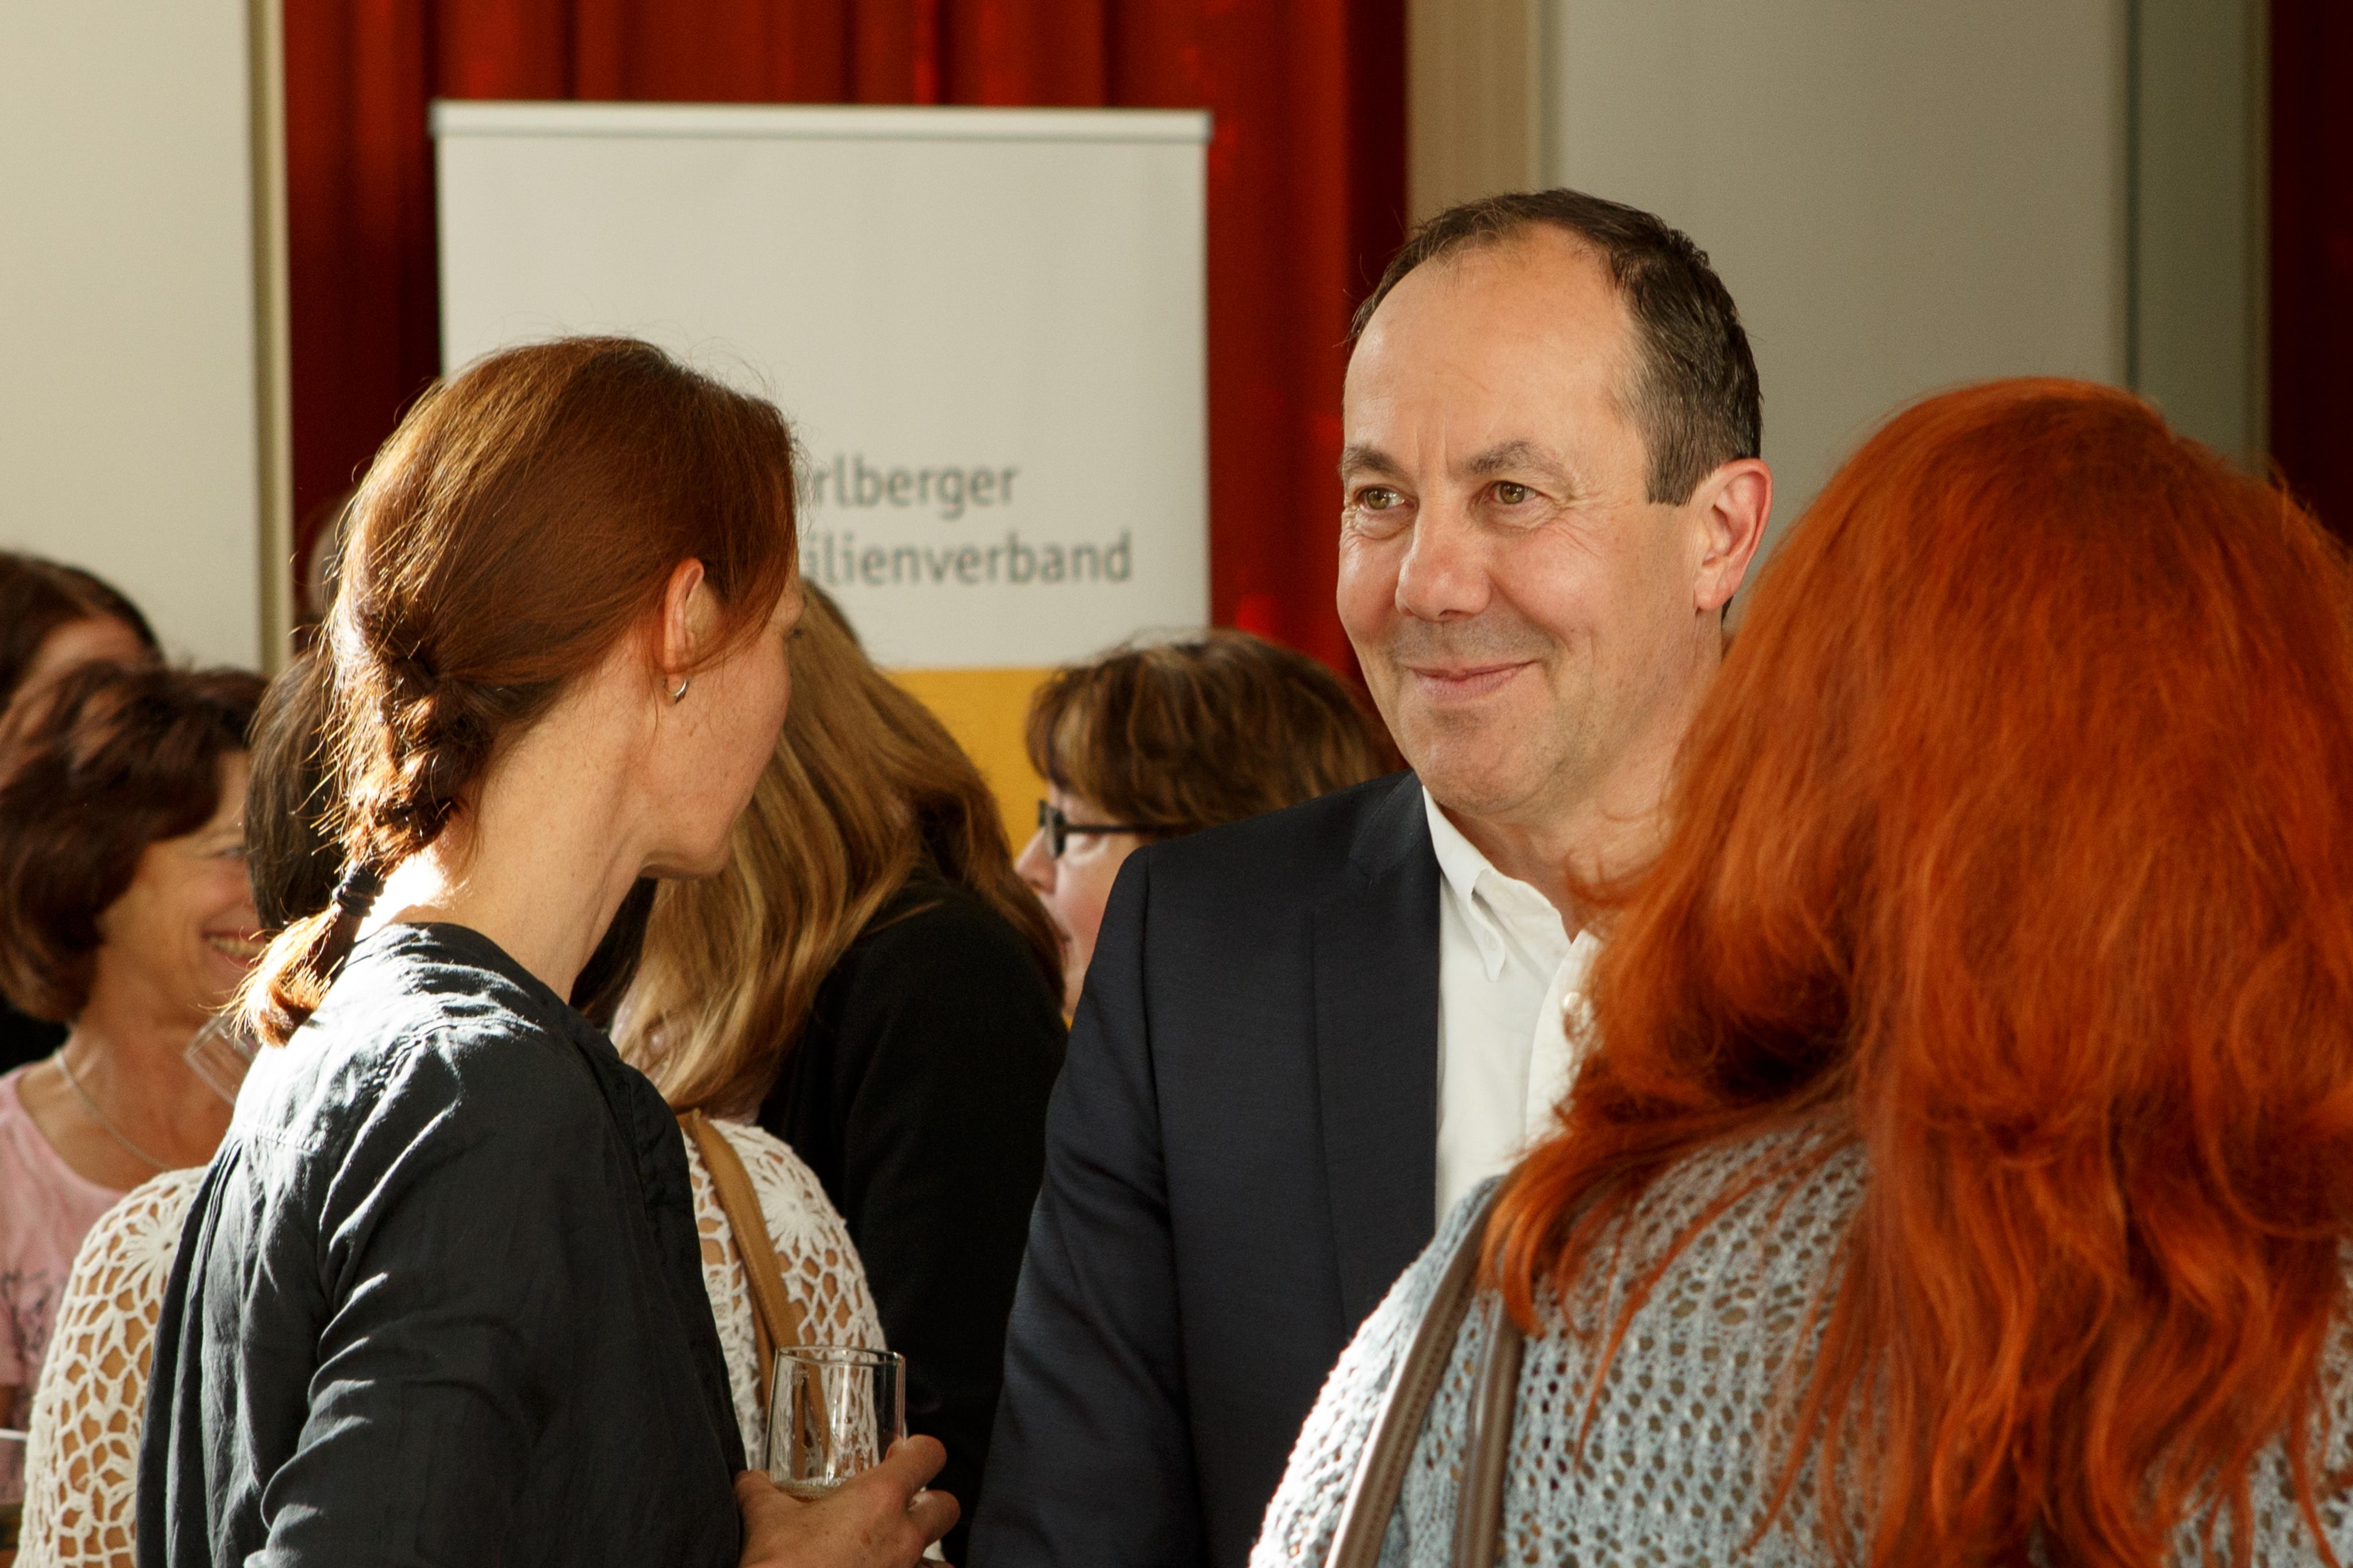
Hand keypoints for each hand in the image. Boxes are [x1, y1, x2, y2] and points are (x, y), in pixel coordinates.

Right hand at [736, 1437, 959, 1567]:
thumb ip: (760, 1491)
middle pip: (947, 1507)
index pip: (928, 1455)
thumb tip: (749, 1480)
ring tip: (896, 1550)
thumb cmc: (780, 1567)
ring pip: (942, 1560)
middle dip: (929, 1503)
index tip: (902, 1454)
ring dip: (924, 1551)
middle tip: (901, 1504)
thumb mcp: (765, 1521)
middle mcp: (903, 1537)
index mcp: (879, 1500)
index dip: (919, 1450)